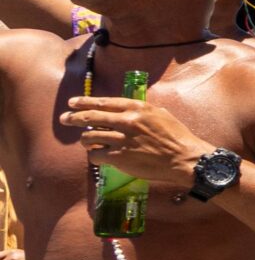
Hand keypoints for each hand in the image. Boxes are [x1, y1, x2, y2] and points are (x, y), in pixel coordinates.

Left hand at [58, 97, 214, 190]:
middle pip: (91, 117)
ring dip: (86, 140)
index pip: (103, 102)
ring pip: (90, 137)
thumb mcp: (161, 115)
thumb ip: (141, 111)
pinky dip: (94, 155)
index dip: (84, 102)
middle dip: (74, 118)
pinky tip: (98, 156)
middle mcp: (127, 121)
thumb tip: (126, 110)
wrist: (184, 158)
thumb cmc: (176, 136)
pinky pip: (95, 155)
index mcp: (137, 108)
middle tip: (65, 119)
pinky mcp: (119, 158)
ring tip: (88, 143)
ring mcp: (122, 140)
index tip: (72, 103)